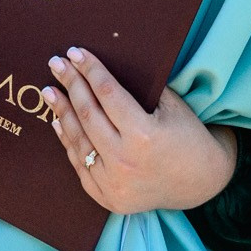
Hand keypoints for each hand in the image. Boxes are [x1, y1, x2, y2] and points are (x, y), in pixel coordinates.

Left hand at [45, 47, 235, 214]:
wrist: (200, 182)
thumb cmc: (189, 137)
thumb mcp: (172, 107)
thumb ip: (140, 89)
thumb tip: (102, 68)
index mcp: (143, 135)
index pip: (107, 93)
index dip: (90, 70)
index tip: (75, 53)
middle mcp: (124, 160)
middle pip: (88, 114)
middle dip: (71, 85)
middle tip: (56, 64)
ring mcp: (113, 182)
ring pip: (79, 140)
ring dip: (61, 112)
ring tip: (50, 91)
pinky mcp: (108, 197)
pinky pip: (80, 165)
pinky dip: (69, 141)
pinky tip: (59, 121)